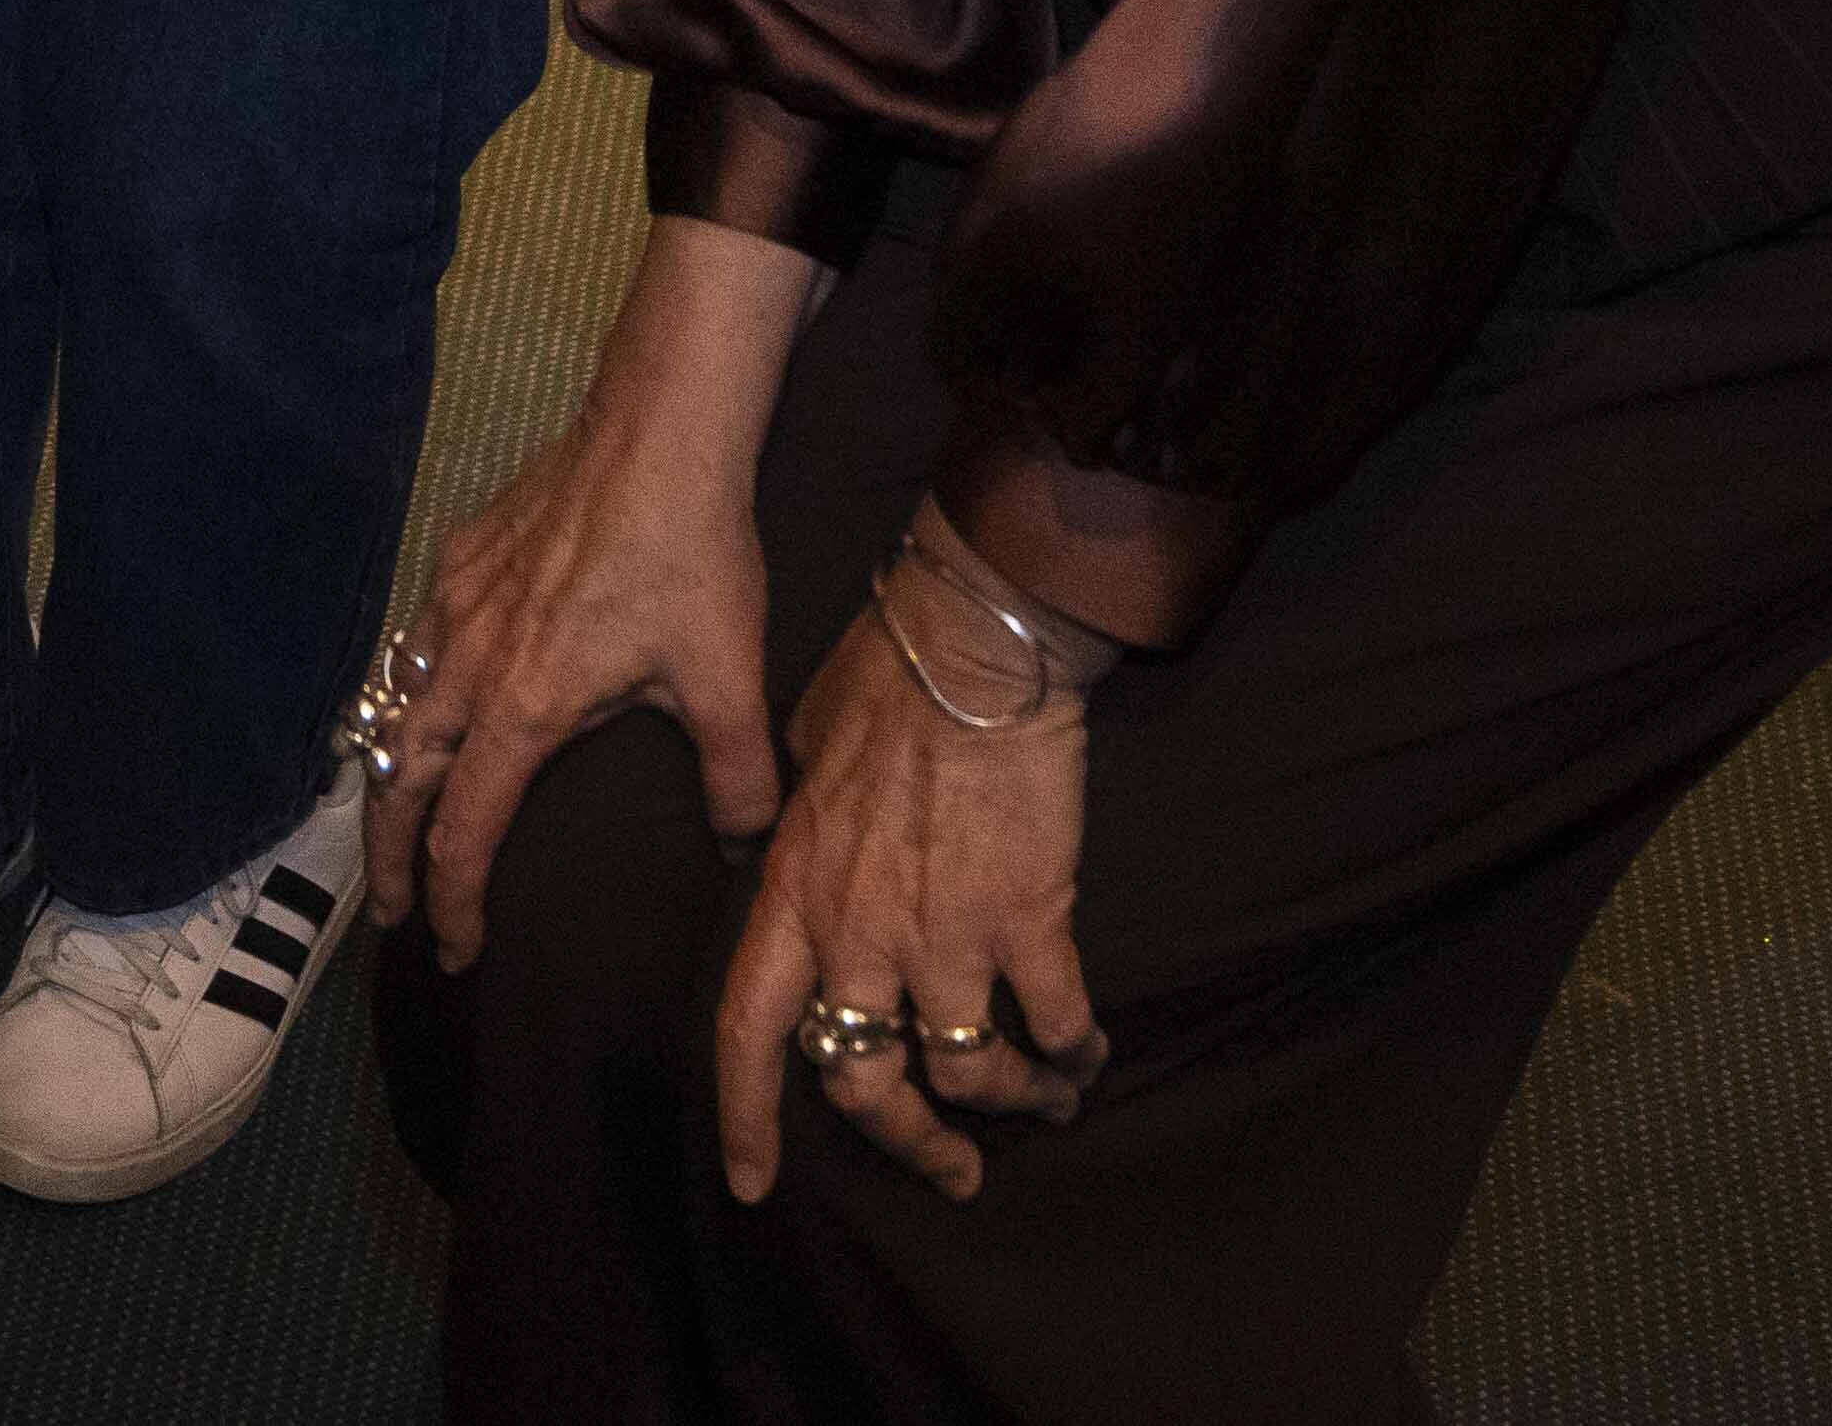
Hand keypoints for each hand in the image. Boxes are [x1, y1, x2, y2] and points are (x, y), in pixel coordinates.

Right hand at [372, 216, 819, 968]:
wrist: (659, 432)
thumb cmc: (693, 557)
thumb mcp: (729, 679)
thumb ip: (737, 778)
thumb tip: (746, 848)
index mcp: (522, 706)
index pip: (463, 830)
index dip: (451, 899)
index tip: (453, 947)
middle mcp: (467, 661)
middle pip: (398, 779)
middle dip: (387, 857)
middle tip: (392, 912)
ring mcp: (454, 603)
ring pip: (393, 708)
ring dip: (390, 777)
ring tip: (397, 820)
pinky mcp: (460, 558)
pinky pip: (413, 643)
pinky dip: (406, 694)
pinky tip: (431, 697)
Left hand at [710, 514, 1116, 1202]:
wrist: (970, 648)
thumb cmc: (881, 681)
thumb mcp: (800, 757)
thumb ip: (797, 828)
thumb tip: (793, 844)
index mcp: (793, 894)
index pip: (748, 1031)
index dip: (747, 1117)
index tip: (750, 1184)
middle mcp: (858, 934)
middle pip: (865, 1083)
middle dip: (912, 1143)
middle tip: (954, 1169)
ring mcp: (944, 934)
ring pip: (966, 1072)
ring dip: (1007, 1100)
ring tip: (1041, 1101)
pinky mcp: (1028, 920)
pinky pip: (1052, 1024)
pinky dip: (1072, 1053)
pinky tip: (1085, 1052)